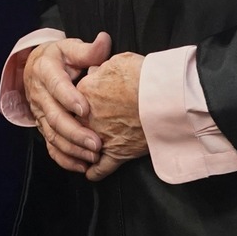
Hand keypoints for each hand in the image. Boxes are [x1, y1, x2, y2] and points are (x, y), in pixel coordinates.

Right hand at [24, 32, 111, 171]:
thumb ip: (88, 50)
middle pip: (54, 117)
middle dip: (76, 132)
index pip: (56, 86)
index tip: (86, 110)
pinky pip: (51, 147)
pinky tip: (82, 166)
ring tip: (94, 157)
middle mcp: (39, 95)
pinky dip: (65, 159)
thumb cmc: (60, 57)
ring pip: (53, 136)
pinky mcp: (43, 127)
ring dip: (73, 149)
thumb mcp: (71, 48)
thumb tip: (104, 41)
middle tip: (97, 144)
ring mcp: (40, 114)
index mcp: (45, 72)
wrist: (36, 67)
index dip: (69, 98)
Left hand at [78, 52, 146, 182]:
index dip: (80, 99)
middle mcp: (87, 118)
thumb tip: (93, 72)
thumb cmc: (143, 76)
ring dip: (82, 150)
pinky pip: (100, 168)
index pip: (72, 98)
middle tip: (85, 125)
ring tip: (85, 151)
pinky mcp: (116, 154)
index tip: (89, 100)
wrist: (164, 97)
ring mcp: (100, 138)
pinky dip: (95, 172)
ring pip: (82, 148)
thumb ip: (100, 68)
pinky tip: (91, 173)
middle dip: (77, 125)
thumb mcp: (117, 62)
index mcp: (84, 93)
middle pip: (74, 124)